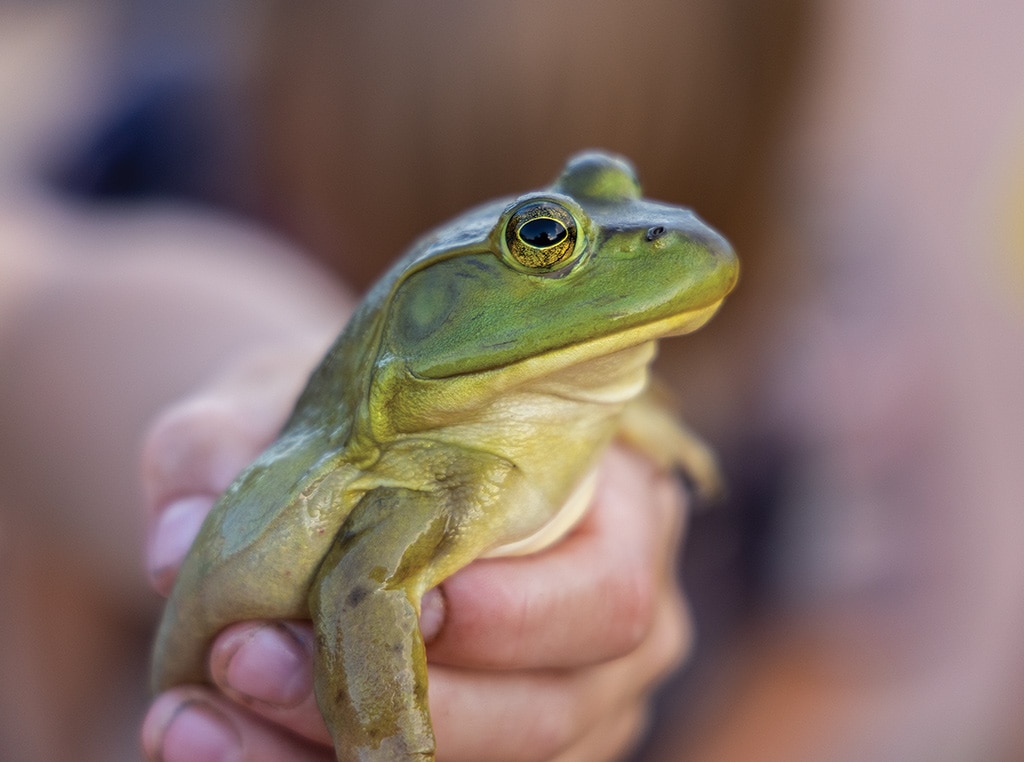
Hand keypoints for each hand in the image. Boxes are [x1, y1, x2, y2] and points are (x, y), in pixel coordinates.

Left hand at [139, 344, 691, 761]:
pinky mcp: (505, 744)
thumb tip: (182, 551)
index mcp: (616, 511)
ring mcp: (569, 699)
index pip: (609, 591)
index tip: (405, 604)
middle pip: (550, 709)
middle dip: (399, 703)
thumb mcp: (305, 393)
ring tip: (191, 719)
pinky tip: (208, 740)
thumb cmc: (369, 415)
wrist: (356, 462)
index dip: (520, 617)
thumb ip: (235, 444)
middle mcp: (609, 621)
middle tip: (246, 659)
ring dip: (328, 759)